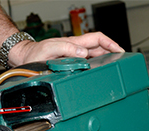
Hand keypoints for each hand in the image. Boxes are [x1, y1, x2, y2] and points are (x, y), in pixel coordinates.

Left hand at [8, 32, 124, 66]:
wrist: (26, 59)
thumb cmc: (36, 53)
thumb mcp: (51, 49)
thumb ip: (67, 49)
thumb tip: (83, 54)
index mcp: (75, 43)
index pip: (98, 39)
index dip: (110, 43)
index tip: (120, 50)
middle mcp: (77, 49)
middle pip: (100, 48)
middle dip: (113, 52)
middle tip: (122, 60)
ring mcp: (75, 57)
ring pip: (95, 57)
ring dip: (106, 60)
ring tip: (115, 67)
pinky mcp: (72, 65)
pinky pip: (87, 65)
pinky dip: (96, 68)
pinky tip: (99, 74)